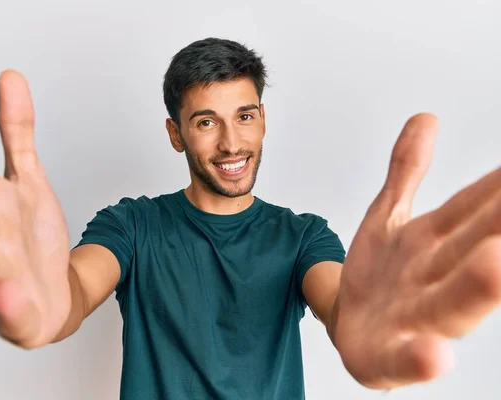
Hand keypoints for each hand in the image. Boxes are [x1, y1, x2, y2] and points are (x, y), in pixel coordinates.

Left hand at [333, 113, 500, 388]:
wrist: (348, 322)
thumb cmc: (379, 273)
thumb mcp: (388, 214)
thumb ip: (407, 172)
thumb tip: (425, 118)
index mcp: (436, 241)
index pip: (476, 206)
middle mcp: (434, 277)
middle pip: (475, 248)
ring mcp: (412, 316)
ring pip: (449, 303)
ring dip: (475, 286)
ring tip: (496, 263)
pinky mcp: (384, 355)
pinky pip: (403, 358)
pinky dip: (420, 358)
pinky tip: (435, 355)